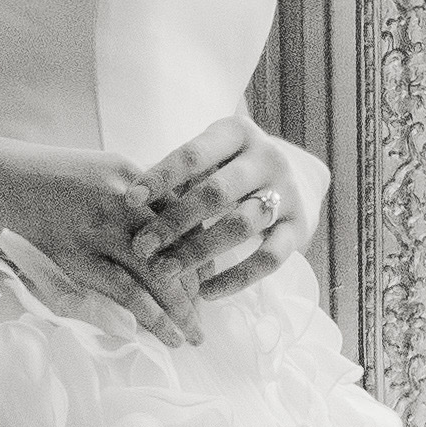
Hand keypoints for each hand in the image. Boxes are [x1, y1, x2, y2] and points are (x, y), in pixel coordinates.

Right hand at [0, 134, 207, 342]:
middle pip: (178, 247)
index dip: (199, 253)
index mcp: (127, 173)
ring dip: (177, 311)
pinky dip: (145, 316)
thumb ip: (120, 201)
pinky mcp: (69, 251)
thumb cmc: (26, 180)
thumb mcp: (85, 174)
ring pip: (155, 273)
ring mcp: (95, 223)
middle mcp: (120, 194)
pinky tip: (158, 334)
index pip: (183, 217)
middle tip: (204, 319)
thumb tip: (154, 240)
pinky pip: (120, 289)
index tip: (207, 282)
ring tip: (189, 337)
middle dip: (195, 288)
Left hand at [128, 116, 314, 298]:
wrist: (301, 175)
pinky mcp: (300, 227)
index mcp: (237, 133)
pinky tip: (205, 292)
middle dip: (175, 221)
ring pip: (242, 225)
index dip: (161, 177)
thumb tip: (124, 200)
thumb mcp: (210, 157)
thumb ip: (177, 176)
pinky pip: (269, 259)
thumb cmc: (232, 168)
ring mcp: (288, 193)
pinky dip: (236, 279)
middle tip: (141, 247)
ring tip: (164, 272)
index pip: (194, 154)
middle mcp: (267, 158)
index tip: (129, 200)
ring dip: (199, 251)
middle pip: (217, 192)